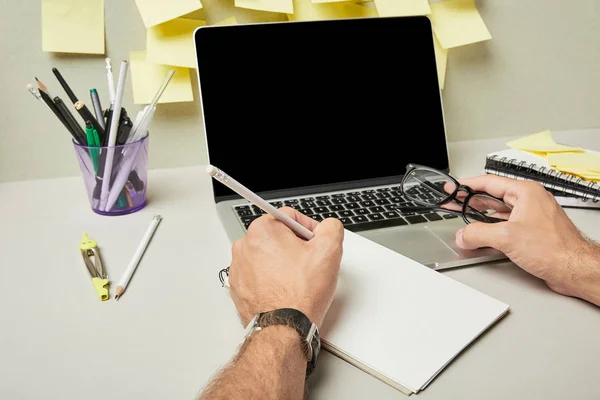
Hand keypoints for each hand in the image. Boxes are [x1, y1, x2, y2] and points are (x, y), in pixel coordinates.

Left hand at [229, 207, 343, 327]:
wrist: (284, 329)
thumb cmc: (300, 295)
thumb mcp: (329, 251)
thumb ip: (331, 228)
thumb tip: (327, 227)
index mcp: (262, 230)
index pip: (290, 217)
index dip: (309, 230)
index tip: (316, 244)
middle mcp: (244, 246)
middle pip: (278, 237)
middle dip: (295, 248)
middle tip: (309, 265)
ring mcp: (239, 269)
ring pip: (268, 257)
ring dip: (283, 264)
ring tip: (297, 281)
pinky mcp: (238, 288)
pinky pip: (258, 276)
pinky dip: (271, 280)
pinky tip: (285, 291)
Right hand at [454, 175, 599, 301]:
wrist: (574, 269)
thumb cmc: (555, 249)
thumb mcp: (507, 237)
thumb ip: (478, 233)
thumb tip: (463, 234)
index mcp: (526, 192)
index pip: (489, 182)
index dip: (467, 185)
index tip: (453, 187)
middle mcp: (529, 201)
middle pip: (492, 196)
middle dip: (470, 200)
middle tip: (452, 201)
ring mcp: (530, 216)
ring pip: (498, 212)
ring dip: (479, 216)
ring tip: (461, 216)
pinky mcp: (531, 231)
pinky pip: (505, 225)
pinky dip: (490, 228)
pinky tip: (480, 233)